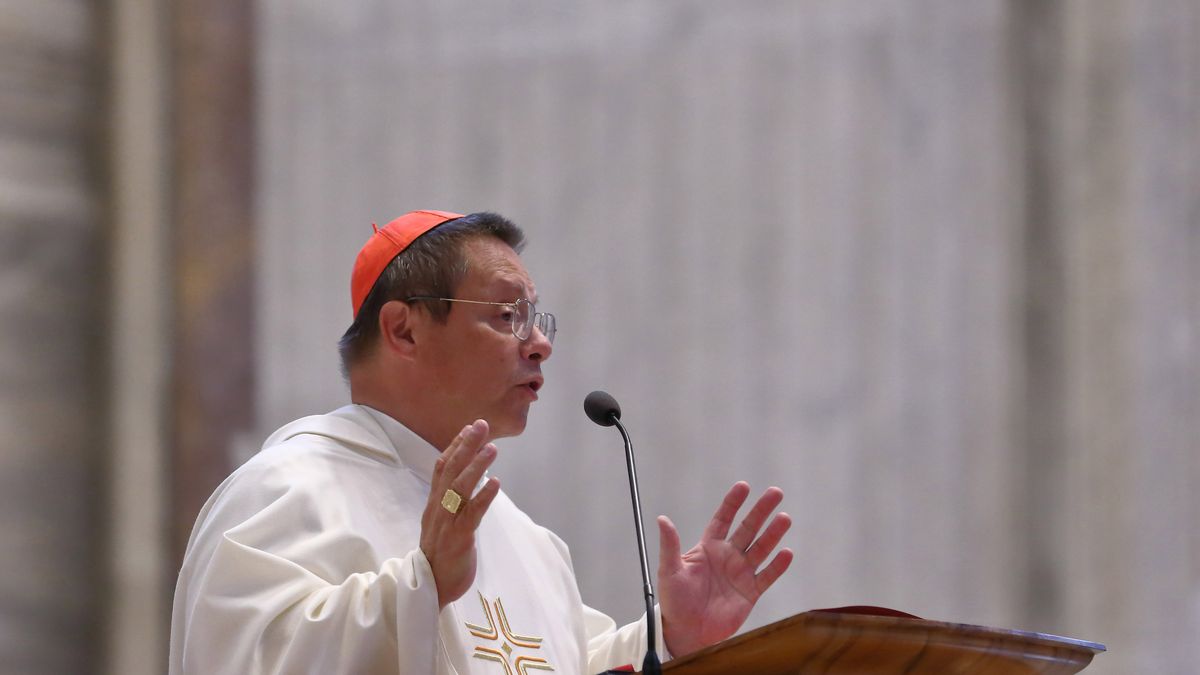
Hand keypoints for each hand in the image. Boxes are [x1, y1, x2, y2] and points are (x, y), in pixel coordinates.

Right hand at [419, 419, 501, 608]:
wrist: (430, 589)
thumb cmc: (441, 556)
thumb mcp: (443, 523)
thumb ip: (451, 502)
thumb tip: (467, 481)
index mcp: (434, 504)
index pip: (443, 468)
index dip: (455, 446)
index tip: (470, 427)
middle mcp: (438, 509)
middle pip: (451, 471)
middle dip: (466, 446)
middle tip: (481, 425)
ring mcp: (446, 523)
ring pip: (460, 489)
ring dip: (476, 466)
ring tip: (492, 449)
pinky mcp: (458, 539)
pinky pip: (470, 515)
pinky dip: (483, 497)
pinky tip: (496, 483)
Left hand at [657, 482, 793, 656]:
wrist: (686, 632)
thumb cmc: (675, 600)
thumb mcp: (669, 570)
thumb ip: (669, 545)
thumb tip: (662, 519)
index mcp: (708, 547)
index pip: (723, 519)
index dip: (733, 503)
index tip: (744, 486)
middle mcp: (727, 556)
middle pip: (748, 528)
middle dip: (761, 511)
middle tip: (775, 493)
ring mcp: (741, 573)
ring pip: (761, 548)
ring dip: (773, 534)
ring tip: (784, 518)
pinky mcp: (750, 592)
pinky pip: (767, 576)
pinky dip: (777, 566)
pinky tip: (786, 553)